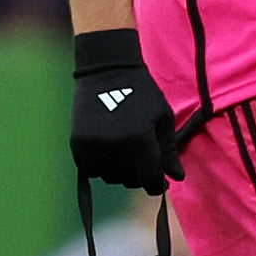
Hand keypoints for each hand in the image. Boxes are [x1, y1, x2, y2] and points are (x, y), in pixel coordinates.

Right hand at [71, 27, 179, 192]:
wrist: (106, 70)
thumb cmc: (142, 92)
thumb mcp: (162, 118)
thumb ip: (168, 150)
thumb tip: (177, 178)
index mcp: (140, 140)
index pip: (150, 180)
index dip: (158, 185)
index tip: (160, 183)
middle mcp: (115, 147)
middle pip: (130, 181)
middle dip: (140, 175)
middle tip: (143, 162)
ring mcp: (94, 147)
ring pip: (110, 178)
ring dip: (119, 172)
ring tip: (125, 154)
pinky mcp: (78, 145)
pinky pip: (91, 170)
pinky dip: (100, 166)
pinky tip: (109, 152)